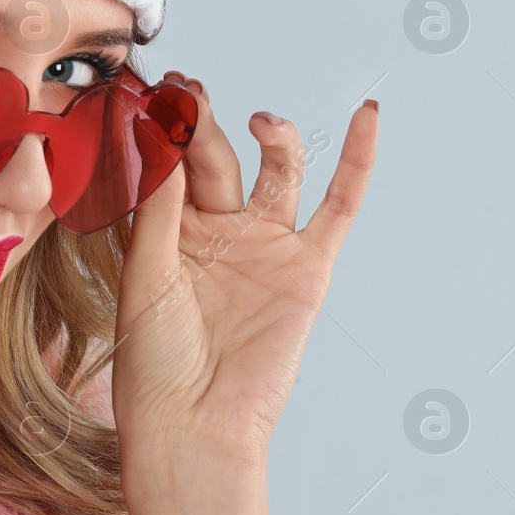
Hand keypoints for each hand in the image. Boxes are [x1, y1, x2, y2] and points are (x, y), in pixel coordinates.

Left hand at [110, 73, 378, 468]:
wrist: (194, 426)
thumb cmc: (154, 364)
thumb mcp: (145, 276)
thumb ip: (160, 209)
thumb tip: (164, 138)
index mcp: (169, 232)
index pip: (170, 163)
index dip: (164, 126)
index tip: (151, 89)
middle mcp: (219, 232)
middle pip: (217, 159)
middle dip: (203, 123)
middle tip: (189, 90)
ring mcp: (266, 245)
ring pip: (277, 170)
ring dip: (272, 134)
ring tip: (257, 120)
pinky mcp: (308, 267)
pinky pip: (339, 207)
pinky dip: (357, 162)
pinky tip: (368, 117)